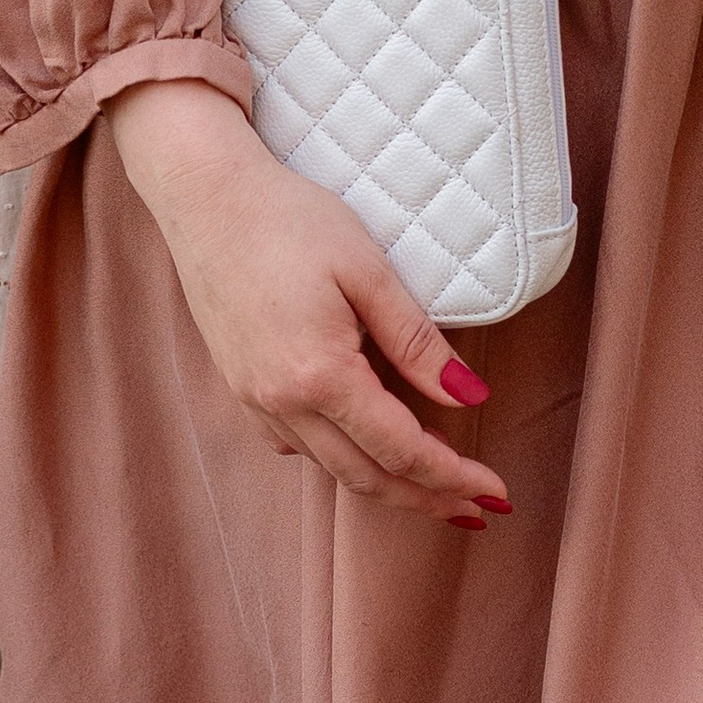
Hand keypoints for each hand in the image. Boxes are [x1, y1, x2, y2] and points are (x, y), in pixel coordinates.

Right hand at [109, 83, 511, 531]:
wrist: (204, 194)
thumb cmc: (290, 219)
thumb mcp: (367, 270)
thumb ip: (416, 341)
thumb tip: (469, 397)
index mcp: (320, 376)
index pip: (402, 450)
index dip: (453, 477)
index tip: (497, 494)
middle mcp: (282, 403)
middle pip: (367, 477)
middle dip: (426, 498)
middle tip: (476, 508)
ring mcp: (255, 400)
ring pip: (331, 467)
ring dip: (386, 482)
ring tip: (433, 484)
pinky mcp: (241, 387)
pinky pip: (298, 444)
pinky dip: (340, 456)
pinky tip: (362, 441)